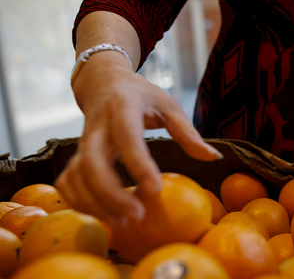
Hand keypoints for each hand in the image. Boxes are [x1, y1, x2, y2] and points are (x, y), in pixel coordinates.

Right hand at [54, 53, 221, 226]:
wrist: (103, 84)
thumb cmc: (142, 96)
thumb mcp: (168, 105)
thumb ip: (187, 132)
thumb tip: (213, 158)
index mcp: (123, 108)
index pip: (128, 138)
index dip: (139, 165)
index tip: (155, 190)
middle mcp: (98, 126)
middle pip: (93, 163)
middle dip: (111, 194)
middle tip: (137, 216)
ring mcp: (83, 142)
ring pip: (76, 176)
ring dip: (95, 203)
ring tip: (123, 224)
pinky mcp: (75, 155)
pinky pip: (68, 181)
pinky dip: (79, 201)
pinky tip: (103, 215)